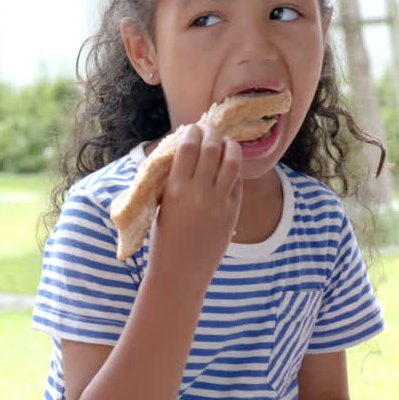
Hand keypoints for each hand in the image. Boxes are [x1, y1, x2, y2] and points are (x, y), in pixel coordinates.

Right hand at [151, 121, 242, 272]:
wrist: (180, 272)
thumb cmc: (163, 239)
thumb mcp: (162, 205)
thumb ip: (174, 180)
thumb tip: (185, 152)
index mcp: (175, 189)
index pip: (188, 147)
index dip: (192, 132)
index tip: (192, 128)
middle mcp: (199, 193)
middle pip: (212, 148)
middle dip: (211, 132)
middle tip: (209, 128)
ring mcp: (219, 202)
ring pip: (232, 161)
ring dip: (228, 145)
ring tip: (224, 141)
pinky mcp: (232, 212)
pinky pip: (236, 181)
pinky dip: (233, 168)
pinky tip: (228, 165)